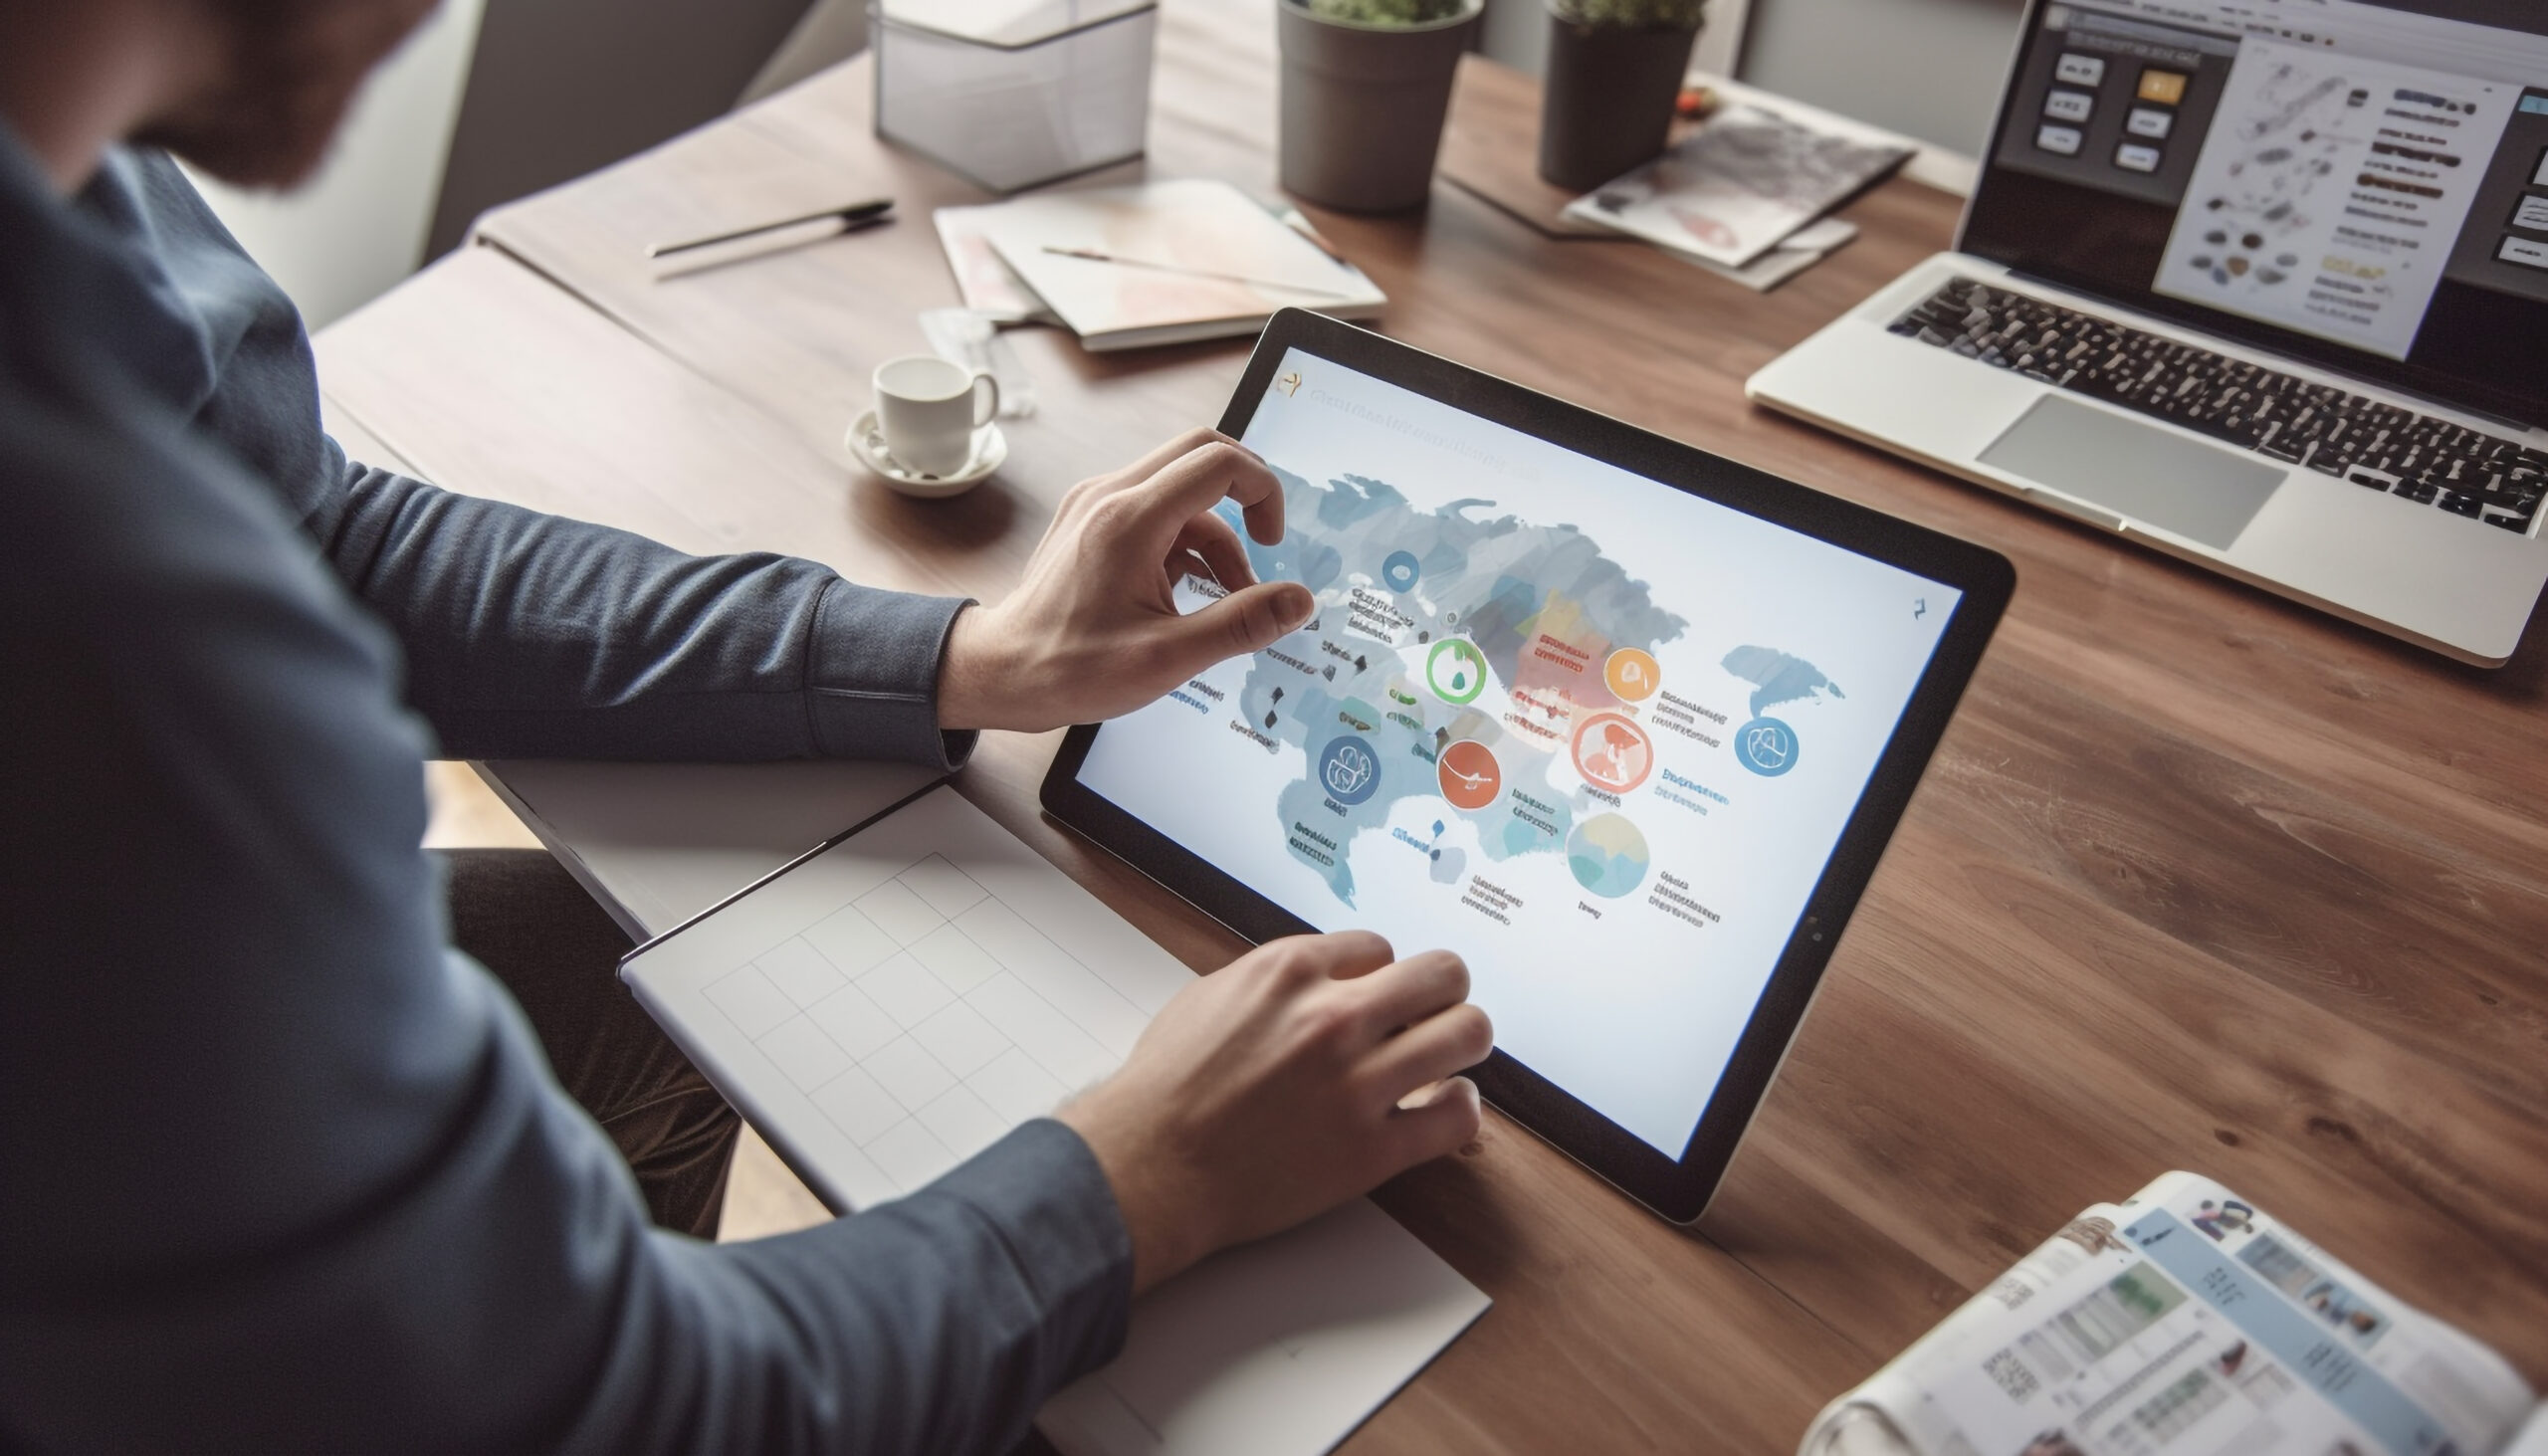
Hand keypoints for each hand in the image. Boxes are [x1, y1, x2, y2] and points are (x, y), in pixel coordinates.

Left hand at [937, 429, 1315, 731]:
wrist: (1001, 672)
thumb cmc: (1071, 668)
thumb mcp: (1168, 657)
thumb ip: (1241, 624)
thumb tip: (1299, 601)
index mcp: (1130, 519)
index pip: (1219, 463)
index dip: (1264, 491)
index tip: (1276, 542)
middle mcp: (1110, 496)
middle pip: (1201, 454)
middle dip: (1246, 495)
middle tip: (1267, 545)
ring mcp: (1096, 504)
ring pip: (1180, 489)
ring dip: (1216, 534)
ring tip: (1227, 598)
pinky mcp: (1091, 521)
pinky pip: (1155, 510)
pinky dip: (1185, 543)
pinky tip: (1188, 594)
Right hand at [1056, 932, 1491, 1293]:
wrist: (1148, 1168)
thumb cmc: (1165, 1089)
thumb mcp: (1209, 998)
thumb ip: (1273, 980)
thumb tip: (1321, 973)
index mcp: (1290, 972)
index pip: (1380, 947)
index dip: (1381, 974)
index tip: (1378, 996)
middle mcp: (1332, 1019)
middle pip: (1443, 974)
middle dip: (1444, 990)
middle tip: (1436, 1011)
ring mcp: (1357, 1084)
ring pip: (1466, 1034)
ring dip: (1464, 1041)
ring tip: (1449, 1055)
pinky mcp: (1371, 1150)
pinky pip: (1457, 1117)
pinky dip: (1461, 1109)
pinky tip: (1445, 1107)